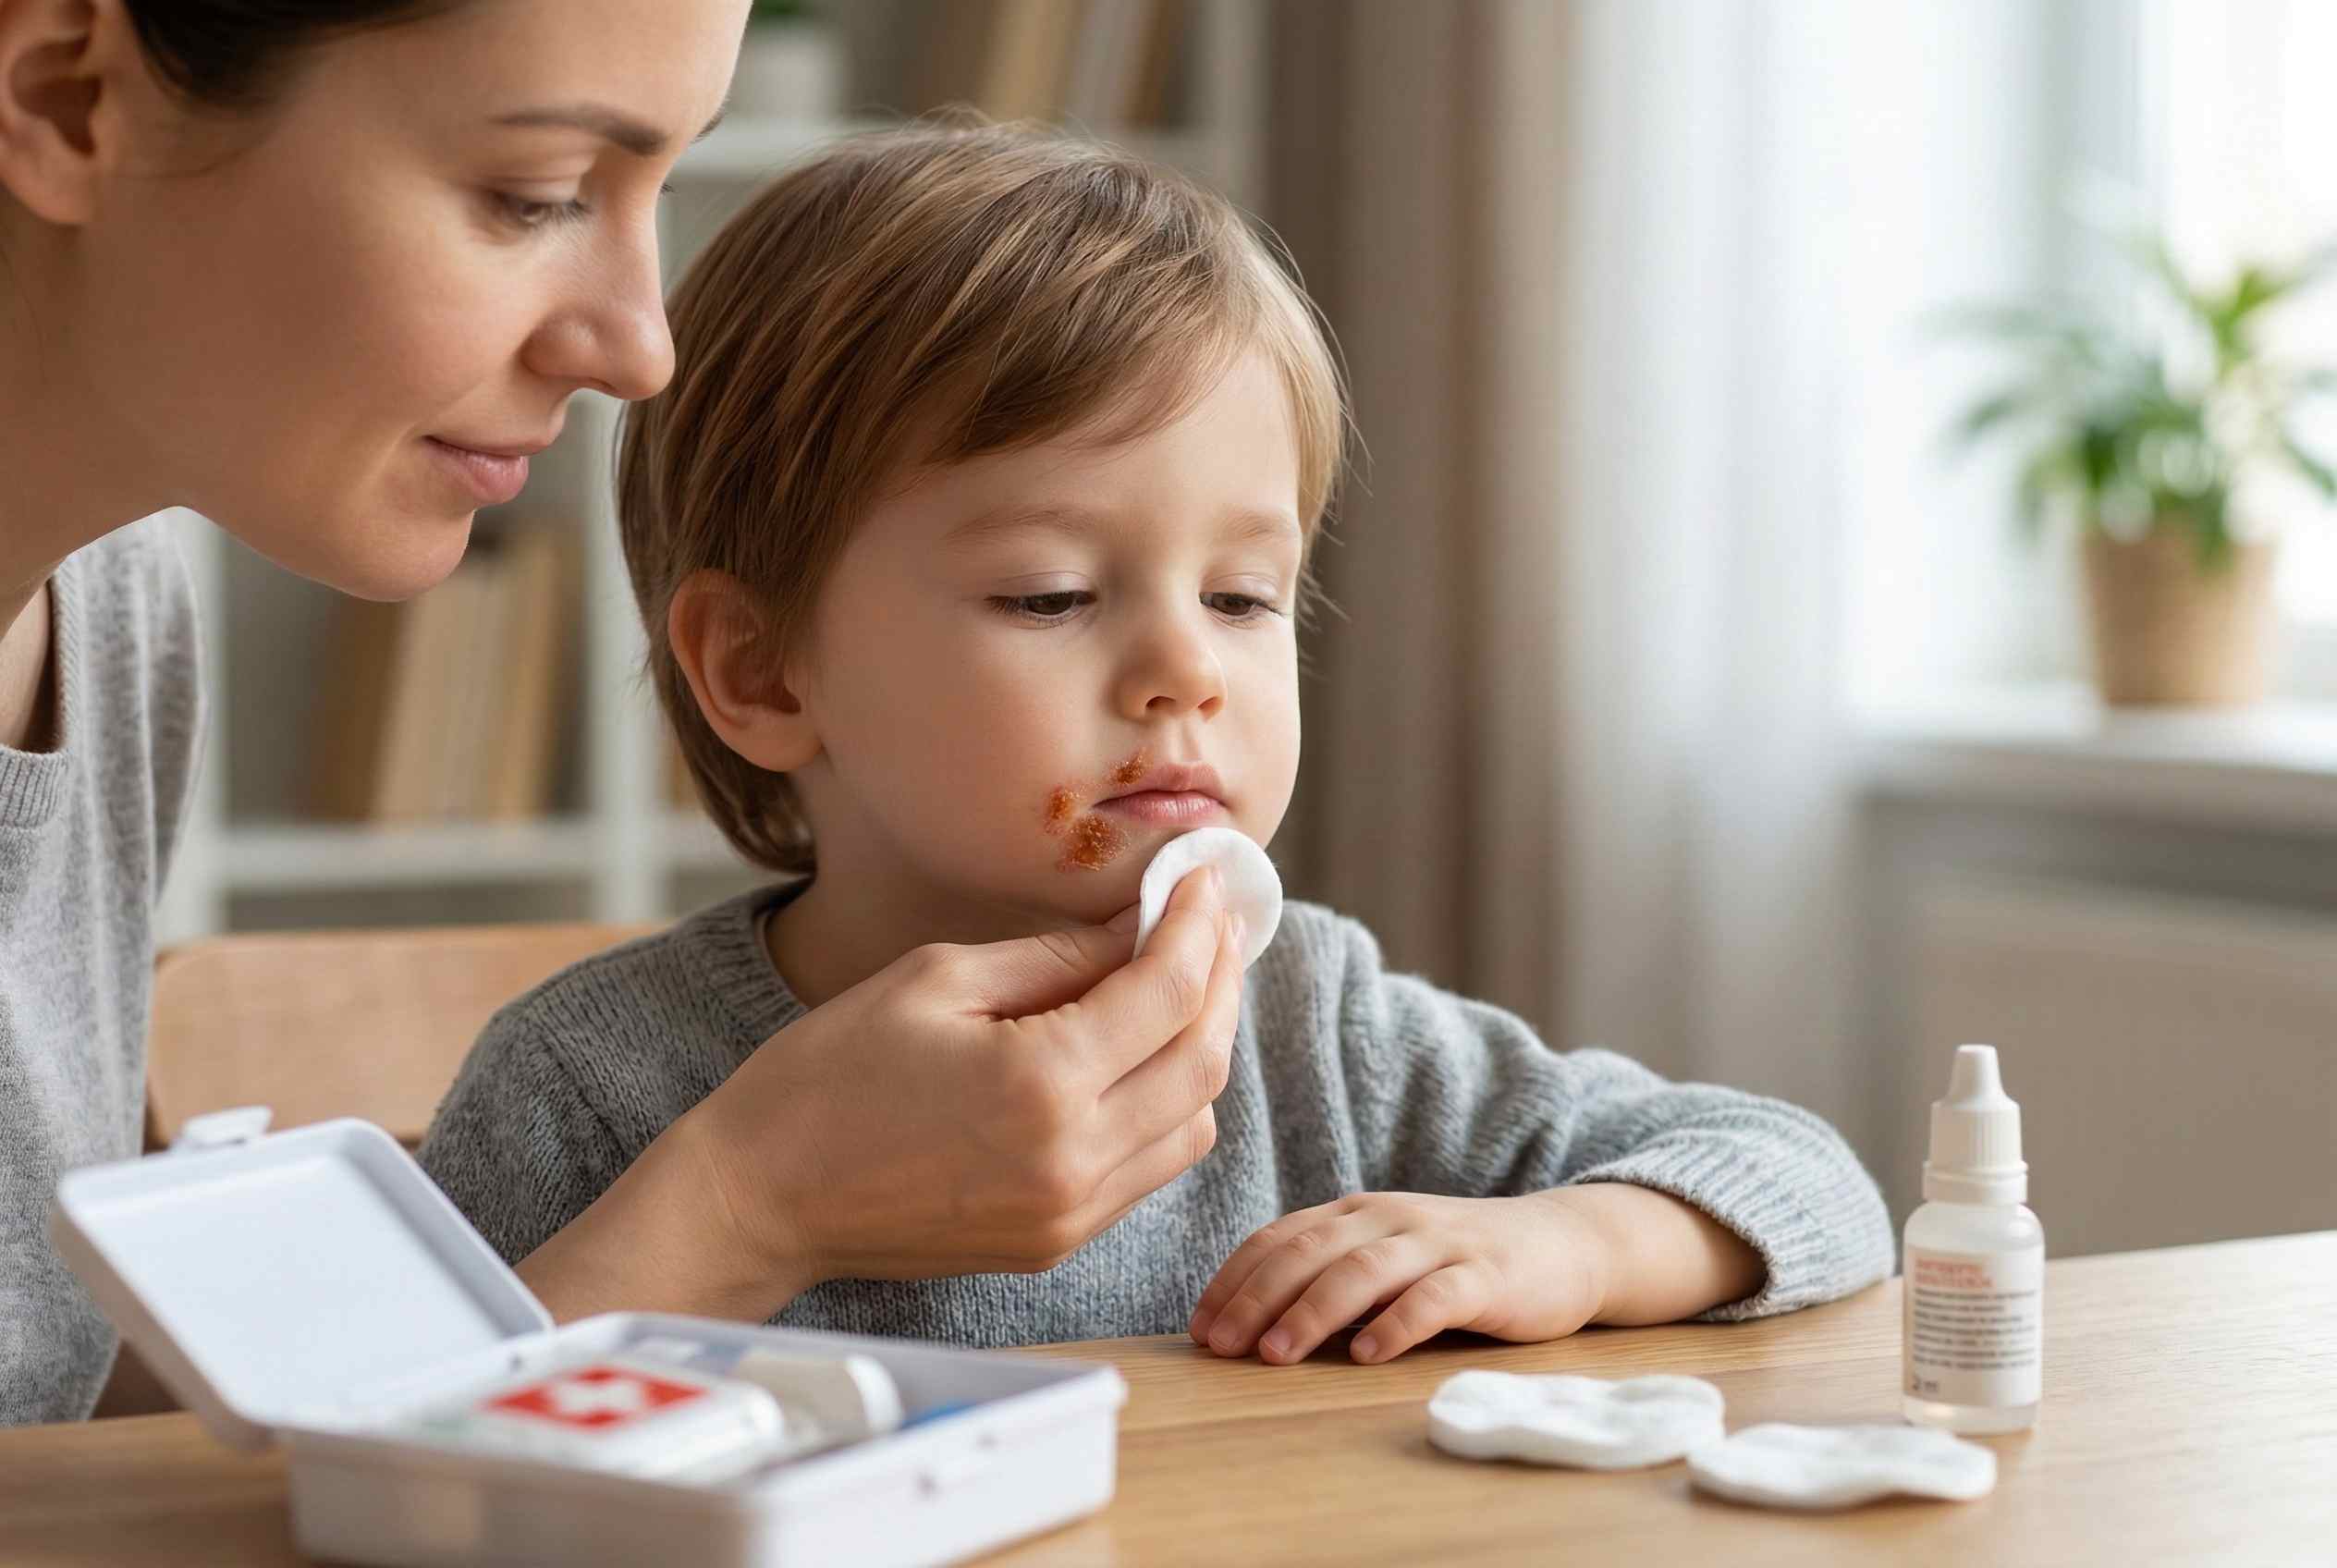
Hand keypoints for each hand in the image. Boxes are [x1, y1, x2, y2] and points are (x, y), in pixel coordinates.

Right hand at [672, 864, 1245, 1308]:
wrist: (761, 1198)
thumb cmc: (829, 1074)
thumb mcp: (936, 979)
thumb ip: (1054, 956)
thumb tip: (1140, 925)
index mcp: (1042, 1081)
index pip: (1168, 992)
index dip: (1196, 927)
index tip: (1200, 882)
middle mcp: (1074, 1158)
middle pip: (1202, 1061)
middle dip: (1217, 982)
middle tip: (1208, 924)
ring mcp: (1071, 1213)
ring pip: (1194, 1123)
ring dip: (1200, 1049)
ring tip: (1178, 986)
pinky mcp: (1058, 1243)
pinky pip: (1150, 1169)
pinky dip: (1166, 1108)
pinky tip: (1137, 1058)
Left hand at [1187, 1190, 1611, 1365]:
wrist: (1562, 1246)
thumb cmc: (1458, 1263)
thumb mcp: (1387, 1258)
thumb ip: (1331, 1276)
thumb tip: (1251, 1325)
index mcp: (1358, 1213)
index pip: (1280, 1238)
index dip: (1235, 1280)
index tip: (1201, 1328)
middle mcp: (1391, 1219)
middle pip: (1310, 1251)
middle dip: (1257, 1298)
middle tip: (1221, 1346)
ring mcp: (1439, 1244)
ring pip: (1363, 1270)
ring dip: (1313, 1312)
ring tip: (1276, 1355)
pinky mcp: (1485, 1276)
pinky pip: (1434, 1297)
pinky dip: (1396, 1323)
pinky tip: (1366, 1354)